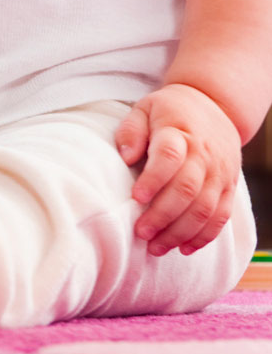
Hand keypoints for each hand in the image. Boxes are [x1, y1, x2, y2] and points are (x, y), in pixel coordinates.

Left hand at [115, 84, 241, 255]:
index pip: (169, 156)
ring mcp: (220, 173)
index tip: (135, 197)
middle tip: (141, 233)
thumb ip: (131, 130)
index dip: (154, 179)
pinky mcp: (229, 186)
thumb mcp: (144, 109)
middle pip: (188, 189)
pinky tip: (185, 248)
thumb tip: (125, 156)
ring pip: (205, 208)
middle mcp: (204, 155)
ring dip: (181, 232)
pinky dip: (205, 235)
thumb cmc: (169, 111)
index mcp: (180, 133)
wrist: (214, 105)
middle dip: (163, 215)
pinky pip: (221, 215)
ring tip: (156, 247)